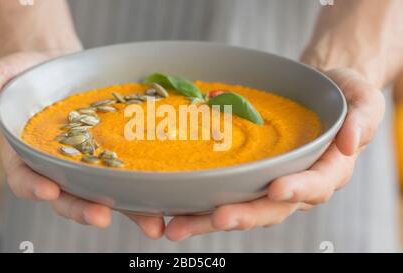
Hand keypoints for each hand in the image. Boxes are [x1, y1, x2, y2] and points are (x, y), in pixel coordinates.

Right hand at [0, 51, 164, 238]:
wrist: (65, 68)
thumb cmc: (31, 73)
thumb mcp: (4, 72)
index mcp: (27, 154)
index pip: (25, 177)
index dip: (34, 186)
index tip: (48, 190)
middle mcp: (58, 167)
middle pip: (68, 196)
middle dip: (83, 208)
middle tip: (103, 215)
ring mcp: (87, 167)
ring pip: (103, 195)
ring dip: (125, 212)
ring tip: (150, 224)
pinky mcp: (112, 160)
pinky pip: (125, 179)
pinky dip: (142, 194)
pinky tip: (163, 203)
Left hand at [164, 68, 384, 240]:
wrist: (316, 92)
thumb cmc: (341, 95)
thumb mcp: (363, 98)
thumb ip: (364, 118)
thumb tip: (351, 141)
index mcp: (329, 170)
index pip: (316, 184)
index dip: (299, 189)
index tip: (277, 188)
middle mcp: (298, 186)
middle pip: (272, 208)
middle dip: (245, 215)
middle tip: (217, 217)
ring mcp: (271, 184)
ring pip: (244, 208)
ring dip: (211, 220)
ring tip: (179, 227)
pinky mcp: (249, 178)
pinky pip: (227, 193)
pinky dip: (202, 204)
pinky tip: (176, 209)